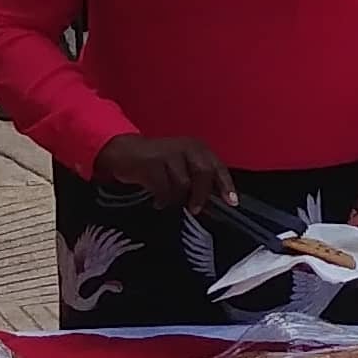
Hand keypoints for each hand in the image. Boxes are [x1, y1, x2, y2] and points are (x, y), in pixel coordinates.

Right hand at [91, 134, 236, 212]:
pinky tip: (157, 201)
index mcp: (198, 148)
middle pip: (203, 173)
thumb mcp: (182, 166)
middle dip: (201, 194)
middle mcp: (186, 147)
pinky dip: (162, 199)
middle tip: (194, 209)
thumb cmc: (159, 163)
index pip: (217, 167)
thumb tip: (213, 205)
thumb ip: (198, 181)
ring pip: (183, 183)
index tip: (231, 202)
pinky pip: (163, 188)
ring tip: (169, 201)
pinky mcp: (152, 162)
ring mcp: (169, 153)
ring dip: (177, 198)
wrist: (126, 152)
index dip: (226, 185)